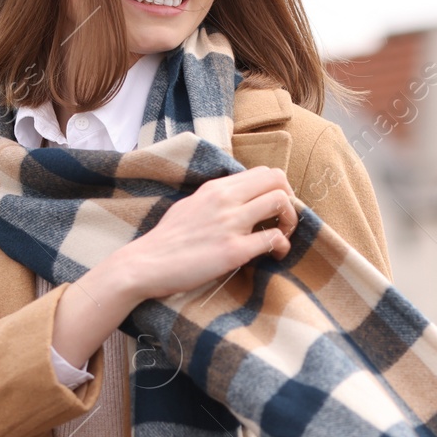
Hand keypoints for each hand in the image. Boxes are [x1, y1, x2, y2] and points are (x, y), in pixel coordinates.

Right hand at [101, 166, 297, 299]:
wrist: (145, 264)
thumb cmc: (167, 240)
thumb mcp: (190, 205)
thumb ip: (215, 199)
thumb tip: (237, 199)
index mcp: (215, 188)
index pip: (263, 172)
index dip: (278, 187)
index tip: (274, 207)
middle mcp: (225, 199)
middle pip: (278, 180)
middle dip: (290, 199)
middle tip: (284, 219)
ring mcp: (230, 223)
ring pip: (280, 203)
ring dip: (290, 220)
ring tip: (283, 236)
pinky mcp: (233, 250)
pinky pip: (273, 239)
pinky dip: (282, 246)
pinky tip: (275, 254)